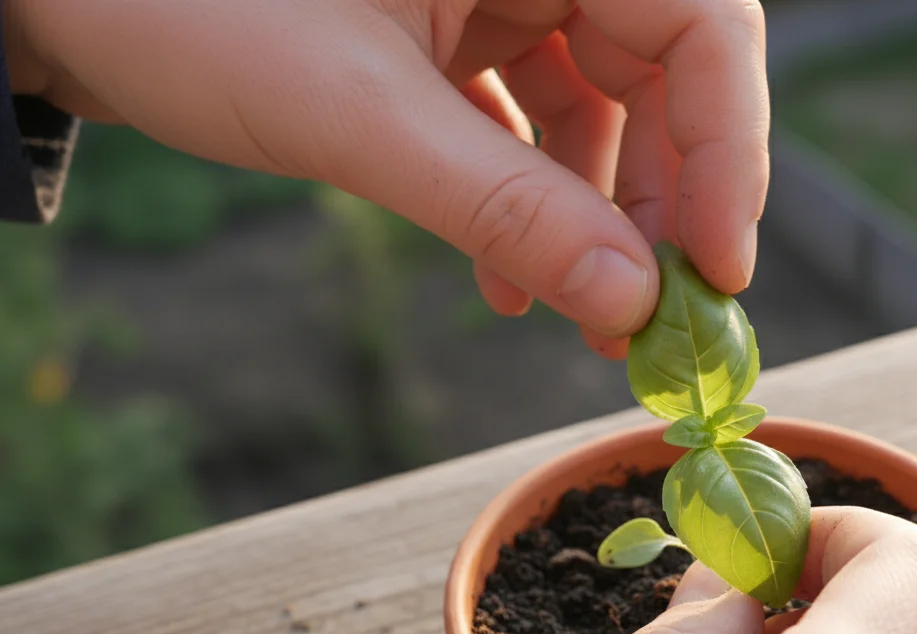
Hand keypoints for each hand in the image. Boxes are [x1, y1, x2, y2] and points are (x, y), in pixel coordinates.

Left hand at [2, 0, 768, 356]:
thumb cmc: (180, 3)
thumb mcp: (359, 114)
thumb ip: (506, 205)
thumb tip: (631, 302)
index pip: (701, 19)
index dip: (730, 147)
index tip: (716, 267)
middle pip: (663, 68)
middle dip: (662, 198)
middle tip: (651, 310)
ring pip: (601, 101)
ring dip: (594, 215)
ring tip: (575, 313)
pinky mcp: (454, 29)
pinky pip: (531, 116)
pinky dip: (528, 198)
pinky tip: (509, 278)